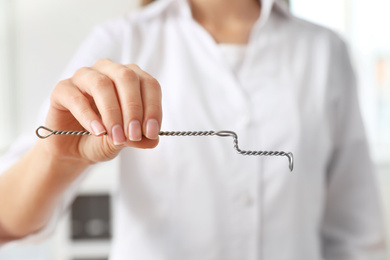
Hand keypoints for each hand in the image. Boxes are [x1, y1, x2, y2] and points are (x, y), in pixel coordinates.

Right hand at [40, 58, 161, 164]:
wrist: (75, 150)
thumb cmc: (104, 139)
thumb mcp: (126, 141)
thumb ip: (139, 138)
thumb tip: (153, 139)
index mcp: (131, 79)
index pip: (149, 84)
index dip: (153, 107)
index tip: (152, 132)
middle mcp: (109, 71)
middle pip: (126, 77)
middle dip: (133, 108)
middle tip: (134, 134)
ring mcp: (84, 77)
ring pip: (101, 84)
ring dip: (112, 113)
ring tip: (116, 136)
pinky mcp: (63, 89)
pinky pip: (76, 98)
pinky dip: (89, 117)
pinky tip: (98, 132)